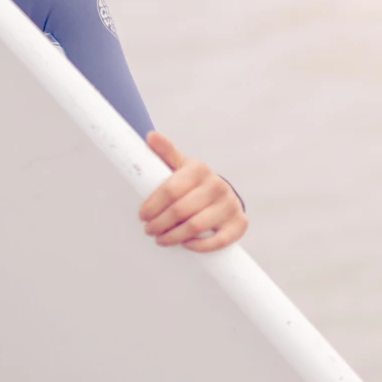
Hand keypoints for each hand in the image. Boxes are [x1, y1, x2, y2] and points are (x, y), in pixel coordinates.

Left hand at [137, 131, 247, 251]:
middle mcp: (217, 185)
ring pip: (195, 226)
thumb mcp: (180, 166)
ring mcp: (229, 204)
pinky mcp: (239, 223)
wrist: (222, 194)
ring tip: (161, 239)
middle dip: (159, 224)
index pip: (170, 190)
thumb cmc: (193, 183)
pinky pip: (219, 240)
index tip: (142, 215)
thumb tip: (150, 136)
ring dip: (173, 236)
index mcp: (199, 169)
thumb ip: (165, 152)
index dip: (152, 205)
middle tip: (149, 230)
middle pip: (180, 210)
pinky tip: (186, 244)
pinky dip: (199, 245)